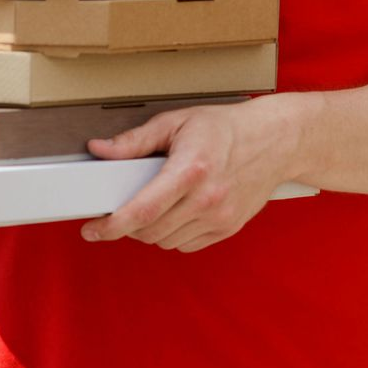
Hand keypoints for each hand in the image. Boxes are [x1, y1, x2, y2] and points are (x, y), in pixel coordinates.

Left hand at [79, 96, 306, 252]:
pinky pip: (187, 245)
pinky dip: (174, 235)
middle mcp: (206, 199)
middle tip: (122, 207)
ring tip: (155, 204)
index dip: (109, 226)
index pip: (141, 211)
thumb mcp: (177, 122)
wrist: (275, 140)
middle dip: (127, 225)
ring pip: (166, 242)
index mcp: (190, 170)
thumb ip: (135, 140)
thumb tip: (101, 150)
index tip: (91, 230)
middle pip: (149, 231)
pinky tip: (177, 213)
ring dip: (150, 230)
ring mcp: (219, 217)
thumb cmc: (227, 128)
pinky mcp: (228, 228)